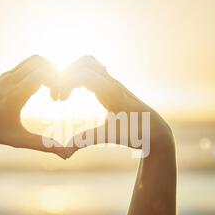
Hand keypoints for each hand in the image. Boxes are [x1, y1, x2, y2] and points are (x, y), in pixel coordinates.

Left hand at [0, 55, 68, 158]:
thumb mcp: (17, 140)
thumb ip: (42, 144)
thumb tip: (65, 154)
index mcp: (15, 93)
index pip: (42, 73)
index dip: (57, 82)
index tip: (58, 99)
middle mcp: (11, 79)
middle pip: (41, 61)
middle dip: (55, 74)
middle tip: (57, 94)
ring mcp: (7, 75)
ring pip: (34, 60)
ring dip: (48, 71)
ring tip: (51, 91)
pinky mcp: (5, 75)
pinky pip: (27, 65)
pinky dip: (39, 72)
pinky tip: (40, 90)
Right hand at [55, 56, 172, 156]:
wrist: (155, 130)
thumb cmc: (135, 134)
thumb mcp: (109, 137)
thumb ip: (85, 140)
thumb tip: (64, 153)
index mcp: (112, 92)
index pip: (84, 74)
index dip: (66, 83)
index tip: (58, 100)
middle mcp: (112, 83)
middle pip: (84, 62)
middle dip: (66, 74)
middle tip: (59, 97)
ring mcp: (112, 82)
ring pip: (88, 62)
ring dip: (71, 72)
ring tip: (63, 94)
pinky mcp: (110, 85)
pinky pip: (91, 70)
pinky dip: (77, 76)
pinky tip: (71, 94)